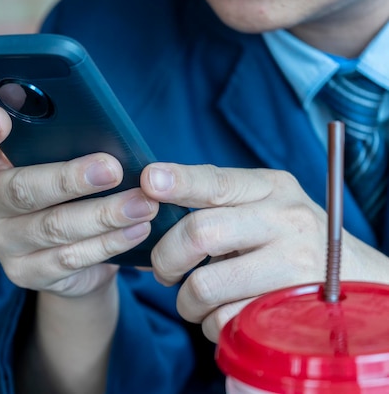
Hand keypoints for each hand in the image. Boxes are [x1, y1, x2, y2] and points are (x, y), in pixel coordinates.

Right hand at [0, 104, 158, 297]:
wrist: (71, 255)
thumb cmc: (67, 192)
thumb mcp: (60, 164)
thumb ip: (65, 146)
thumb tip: (107, 131)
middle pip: (21, 189)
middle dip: (70, 179)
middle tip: (112, 169)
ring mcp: (2, 242)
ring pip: (53, 227)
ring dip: (103, 214)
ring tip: (141, 204)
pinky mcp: (25, 273)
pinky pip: (70, 258)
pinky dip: (108, 243)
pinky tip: (136, 230)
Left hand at [141, 163, 388, 341]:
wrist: (354, 281)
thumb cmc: (290, 241)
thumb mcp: (265, 207)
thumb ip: (217, 202)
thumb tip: (151, 201)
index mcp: (272, 188)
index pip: (217, 181)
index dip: (180, 181)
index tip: (150, 179)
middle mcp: (286, 220)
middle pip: (200, 232)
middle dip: (166, 258)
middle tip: (165, 271)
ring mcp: (294, 265)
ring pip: (204, 285)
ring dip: (186, 301)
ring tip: (196, 299)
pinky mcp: (291, 309)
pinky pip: (224, 320)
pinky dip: (212, 324)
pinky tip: (225, 314)